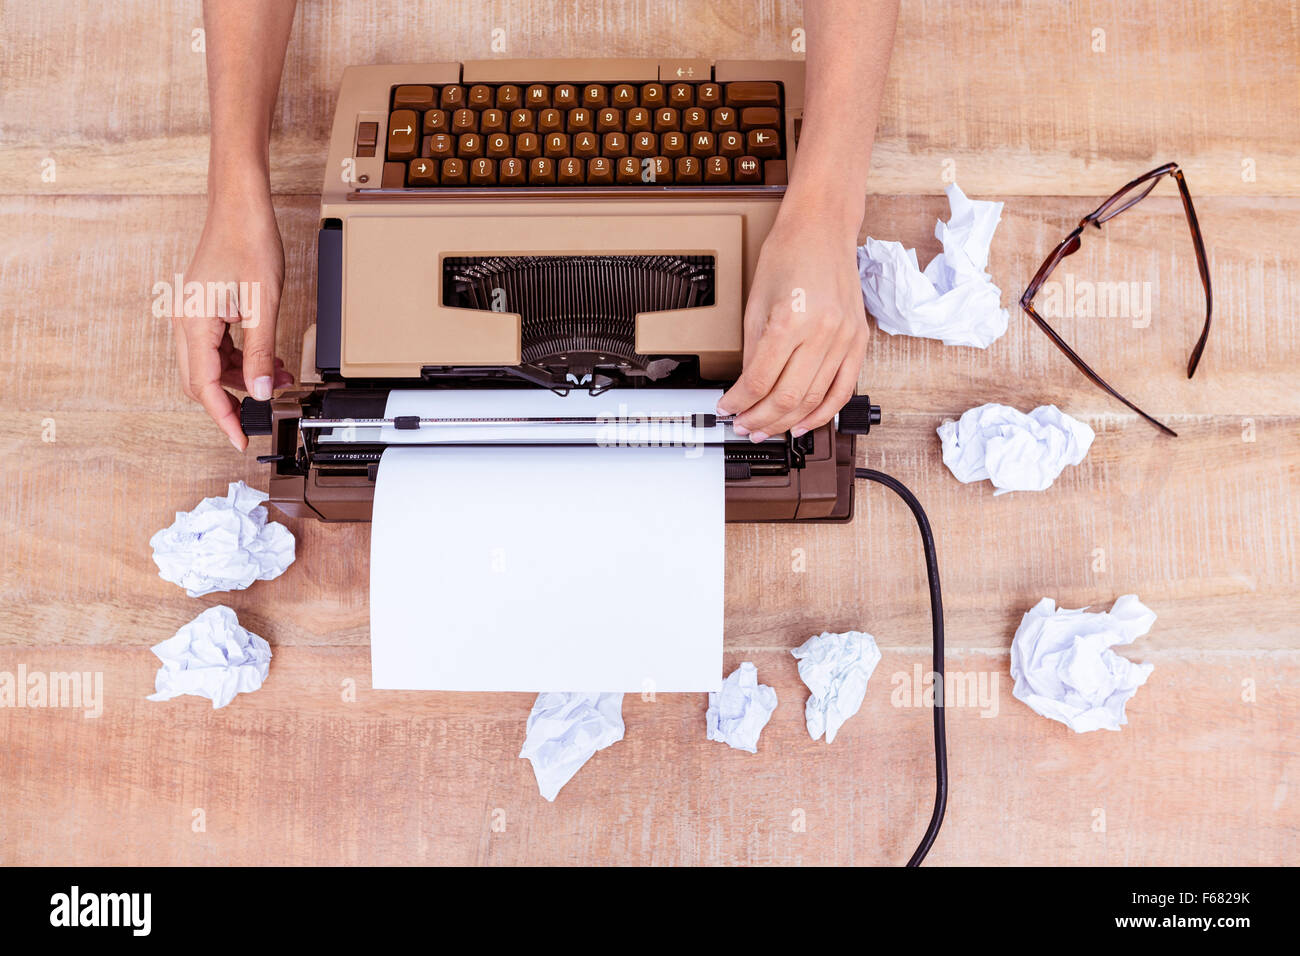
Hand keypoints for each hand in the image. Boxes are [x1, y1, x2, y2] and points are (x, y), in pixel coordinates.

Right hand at [174, 188, 292, 448]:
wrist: (239, 205)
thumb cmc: (249, 242)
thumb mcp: (263, 303)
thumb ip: (261, 352)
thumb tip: (260, 391)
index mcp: (194, 323)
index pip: (203, 386)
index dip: (223, 417)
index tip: (240, 439)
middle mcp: (185, 321)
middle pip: (200, 380)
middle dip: (234, 397)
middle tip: (268, 406)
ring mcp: (191, 314)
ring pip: (210, 364)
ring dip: (242, 376)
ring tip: (280, 376)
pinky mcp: (202, 307)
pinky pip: (216, 346)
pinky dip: (239, 358)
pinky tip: (268, 358)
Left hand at [718, 215, 868, 440]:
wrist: (823, 229)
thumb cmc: (788, 254)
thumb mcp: (755, 303)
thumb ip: (752, 350)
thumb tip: (746, 388)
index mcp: (791, 320)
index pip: (760, 380)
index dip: (739, 403)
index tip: (727, 409)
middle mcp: (823, 332)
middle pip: (788, 397)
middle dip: (761, 419)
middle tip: (744, 427)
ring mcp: (845, 338)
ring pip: (815, 400)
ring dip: (788, 422)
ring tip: (768, 430)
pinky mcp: (859, 341)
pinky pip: (843, 390)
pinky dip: (823, 413)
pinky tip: (804, 423)